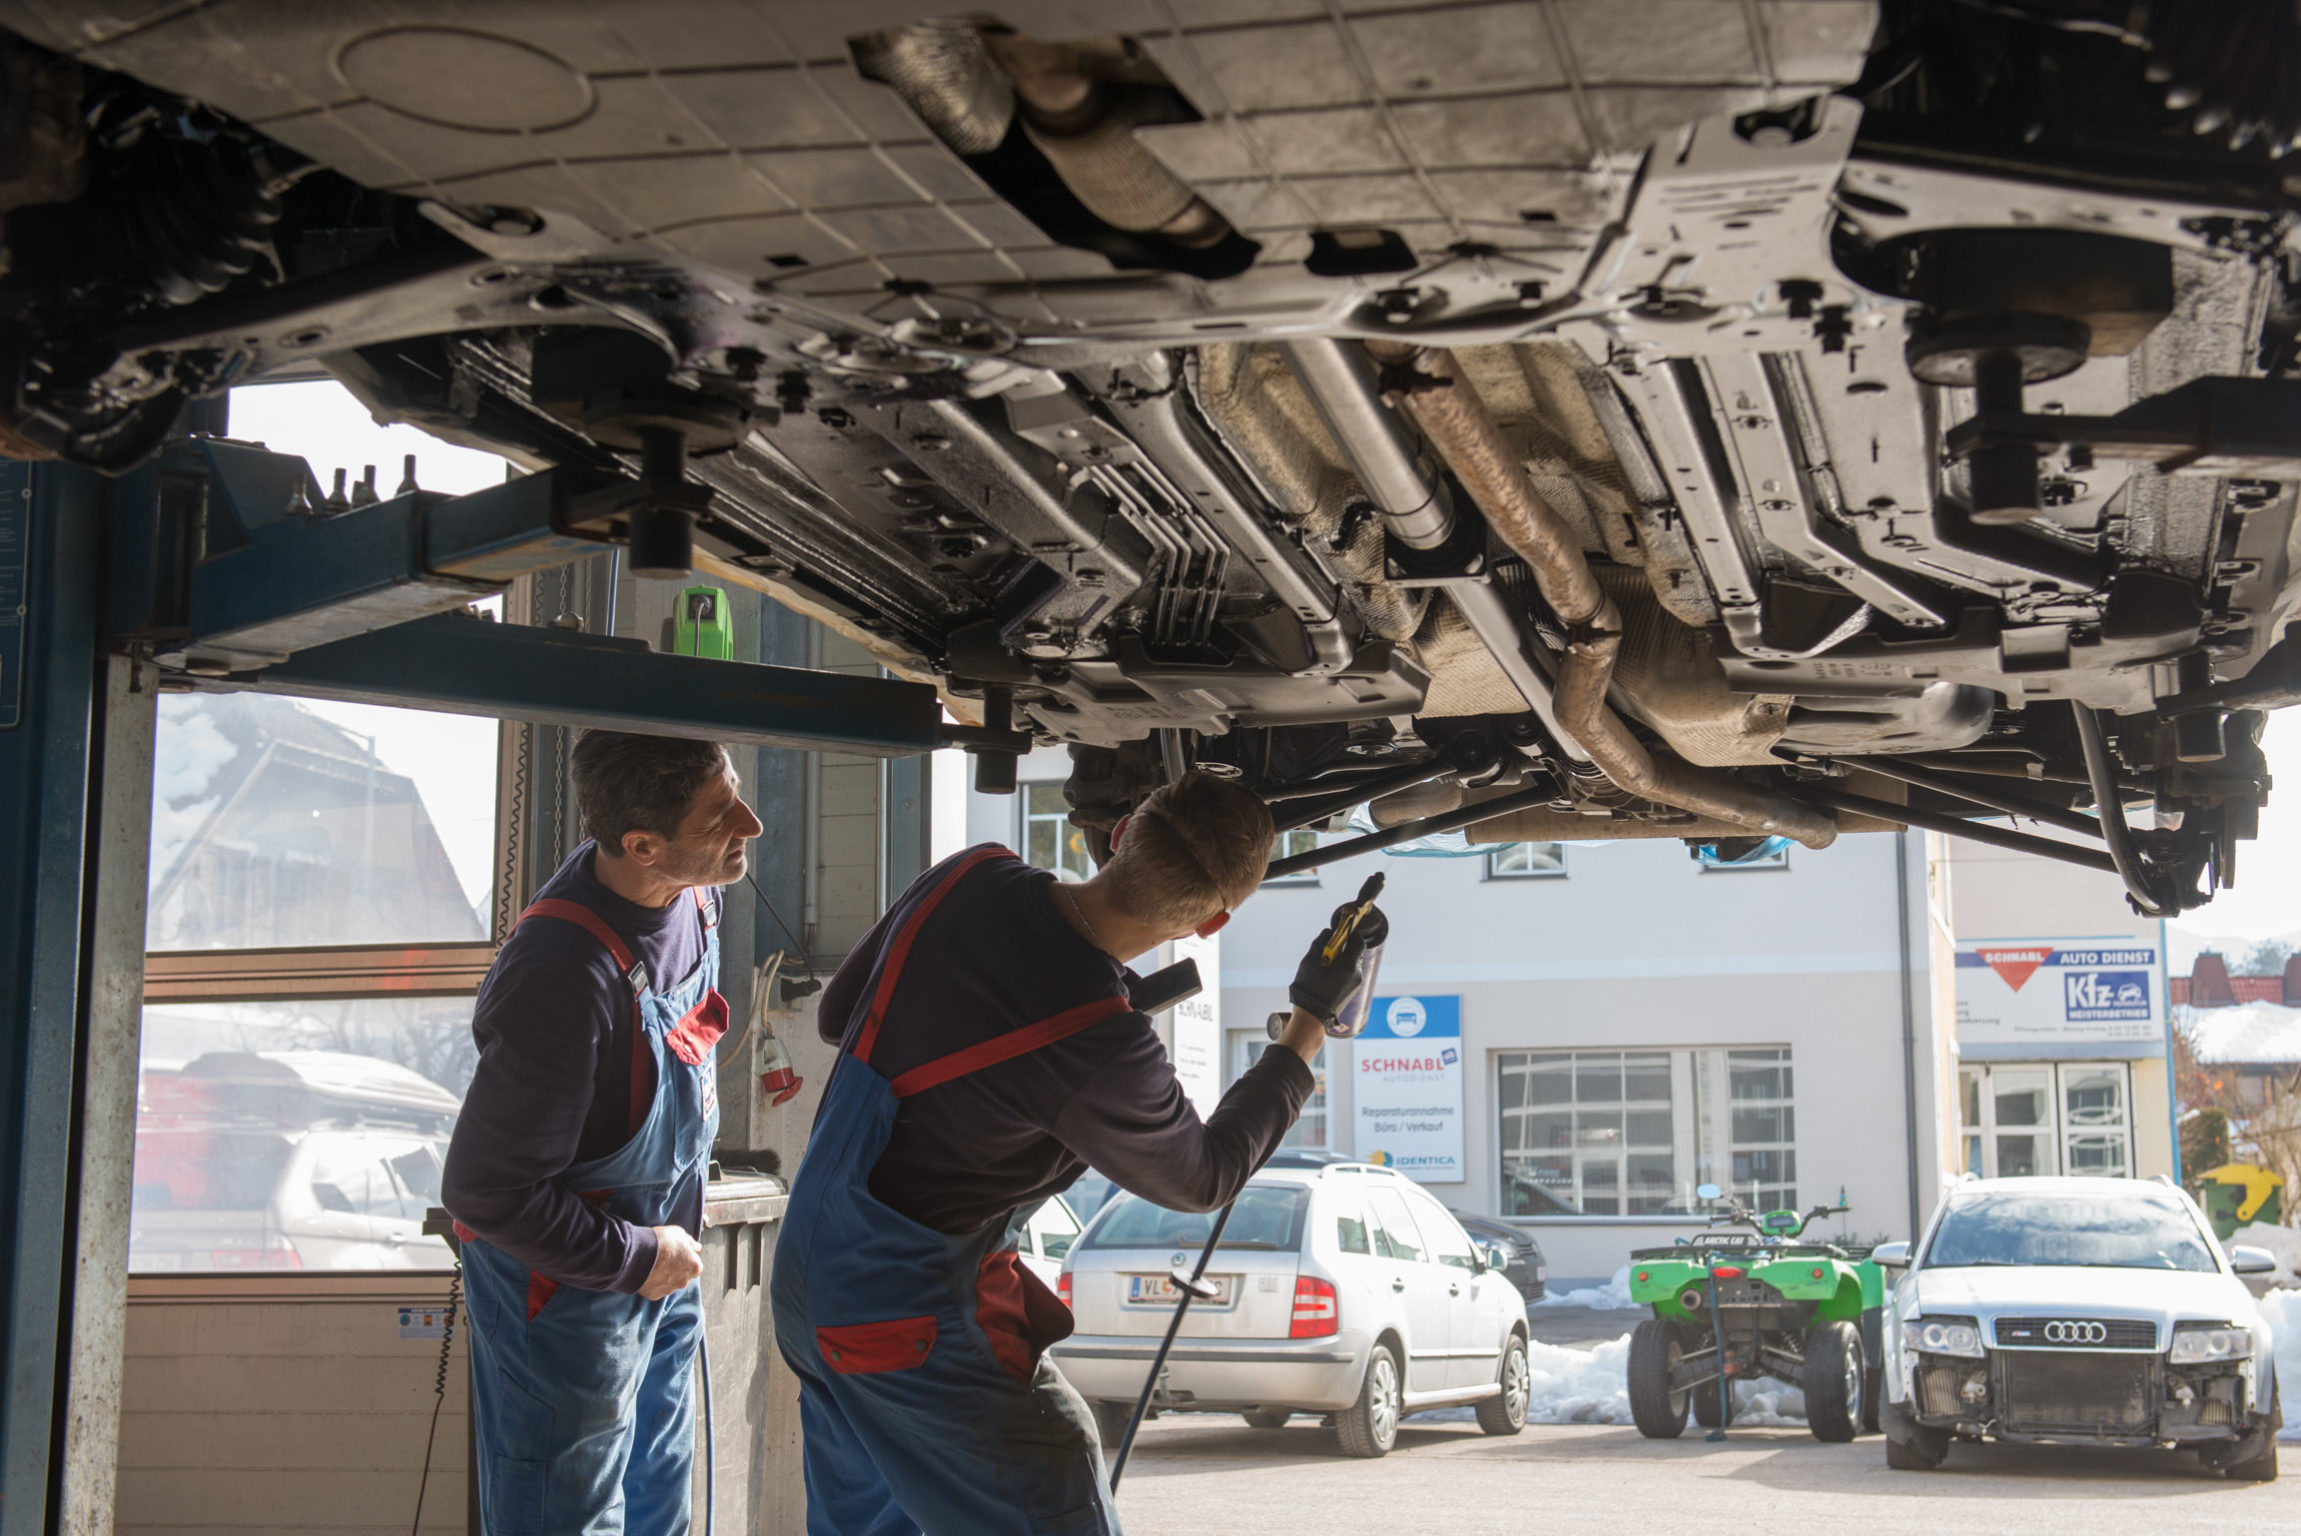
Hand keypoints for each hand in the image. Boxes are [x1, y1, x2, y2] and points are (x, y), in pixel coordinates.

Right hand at [637, 1224, 703, 1298]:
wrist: (637, 1254)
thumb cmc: (660, 1241)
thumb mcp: (679, 1233)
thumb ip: (690, 1243)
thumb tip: (695, 1247)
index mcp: (695, 1266)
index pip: (695, 1264)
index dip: (686, 1257)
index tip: (677, 1253)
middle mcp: (685, 1281)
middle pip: (683, 1276)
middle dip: (676, 1269)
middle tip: (665, 1259)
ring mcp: (670, 1290)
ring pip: (670, 1283)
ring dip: (665, 1276)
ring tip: (654, 1265)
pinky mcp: (655, 1295)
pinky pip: (656, 1289)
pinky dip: (653, 1283)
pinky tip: (647, 1273)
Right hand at [1287, 901, 1388, 1031]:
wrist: (1312, 1017)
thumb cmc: (1309, 988)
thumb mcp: (1310, 961)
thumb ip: (1320, 943)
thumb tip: (1328, 932)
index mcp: (1349, 965)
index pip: (1358, 942)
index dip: (1349, 934)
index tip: (1339, 932)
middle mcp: (1356, 974)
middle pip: (1354, 953)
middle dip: (1342, 948)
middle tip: (1327, 949)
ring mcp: (1356, 984)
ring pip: (1351, 964)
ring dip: (1340, 960)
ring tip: (1323, 966)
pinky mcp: (1352, 992)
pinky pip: (1349, 974)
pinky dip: (1341, 970)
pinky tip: (1326, 977)